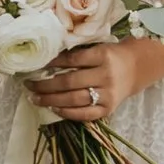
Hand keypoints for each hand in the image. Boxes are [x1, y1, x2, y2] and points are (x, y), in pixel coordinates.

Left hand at [24, 40, 143, 122]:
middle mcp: (106, 75)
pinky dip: (67, 113)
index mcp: (103, 55)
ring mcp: (108, 95)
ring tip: (35, 98)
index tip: (37, 66)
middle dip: (46, 85)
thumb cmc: (110, 56)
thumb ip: (77, 54)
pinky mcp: (108, 110)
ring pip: (74, 99)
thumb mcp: (97, 48)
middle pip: (70, 82)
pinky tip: (53, 109)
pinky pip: (84, 114)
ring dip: (51, 100)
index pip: (73, 60)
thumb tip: (46, 61)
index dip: (53, 63)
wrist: (134, 69)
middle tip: (29, 85)